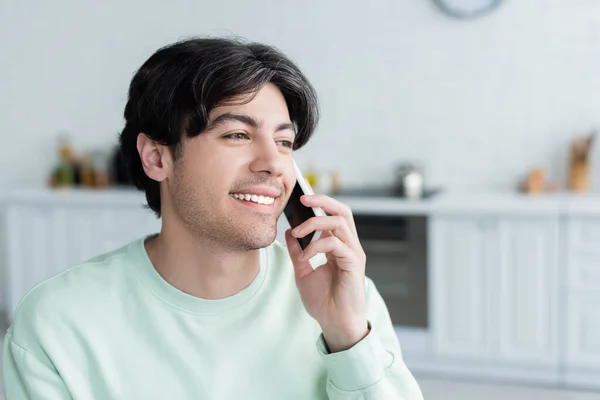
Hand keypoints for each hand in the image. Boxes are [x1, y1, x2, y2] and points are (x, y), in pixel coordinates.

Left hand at [285, 194, 368, 352]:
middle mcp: (349, 246)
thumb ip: (297, 252)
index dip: (319, 204)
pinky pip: (335, 244)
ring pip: (339, 223)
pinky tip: (306, 256)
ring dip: (315, 223)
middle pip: (343, 211)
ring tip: (297, 232)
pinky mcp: (354, 264)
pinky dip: (317, 246)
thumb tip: (288, 232)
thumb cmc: (324, 301)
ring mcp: (353, 254)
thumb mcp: (303, 272)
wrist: (335, 324)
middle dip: (323, 201)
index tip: (299, 199)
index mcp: (339, 246)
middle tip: (303, 199)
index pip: (333, 215)